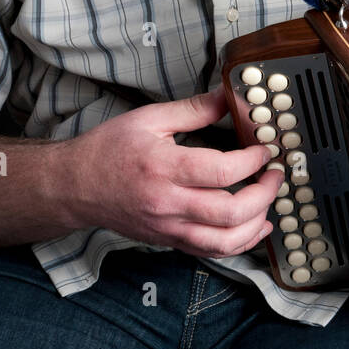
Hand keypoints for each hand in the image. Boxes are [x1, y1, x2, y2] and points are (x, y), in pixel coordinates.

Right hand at [62, 86, 282, 257]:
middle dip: (265, 194)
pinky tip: (255, 227)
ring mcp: (169, 228)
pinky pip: (212, 252)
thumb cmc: (108, 150)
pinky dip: (241, 243)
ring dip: (257, 224)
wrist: (74, 186)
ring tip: (268, 202)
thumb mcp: (149, 118)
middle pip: (231, 212)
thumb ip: (194, 109)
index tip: (265, 150)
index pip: (223, 171)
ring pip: (226, 242)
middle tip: (274, 175)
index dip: (254, 160)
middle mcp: (168, 203)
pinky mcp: (169, 241)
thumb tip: (229, 97)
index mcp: (164, 167)